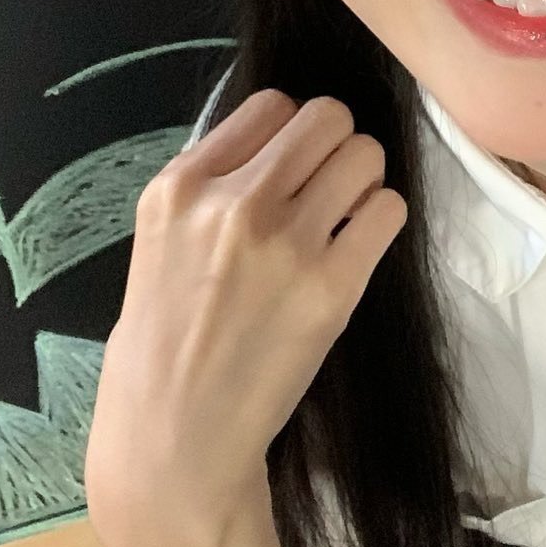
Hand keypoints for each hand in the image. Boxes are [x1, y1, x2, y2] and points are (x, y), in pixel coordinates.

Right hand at [83, 89, 407, 546]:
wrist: (174, 442)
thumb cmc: (162, 350)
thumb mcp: (156, 245)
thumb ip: (209, 190)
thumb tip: (276, 145)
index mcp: (179, 186)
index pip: (271, 104)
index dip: (292, 132)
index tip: (291, 168)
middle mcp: (232, 202)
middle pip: (327, 117)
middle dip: (336, 146)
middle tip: (327, 190)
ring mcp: (284, 243)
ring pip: (366, 154)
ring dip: (363, 182)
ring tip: (341, 222)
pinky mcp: (331, 287)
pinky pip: (388, 210)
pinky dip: (380, 223)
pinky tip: (354, 252)